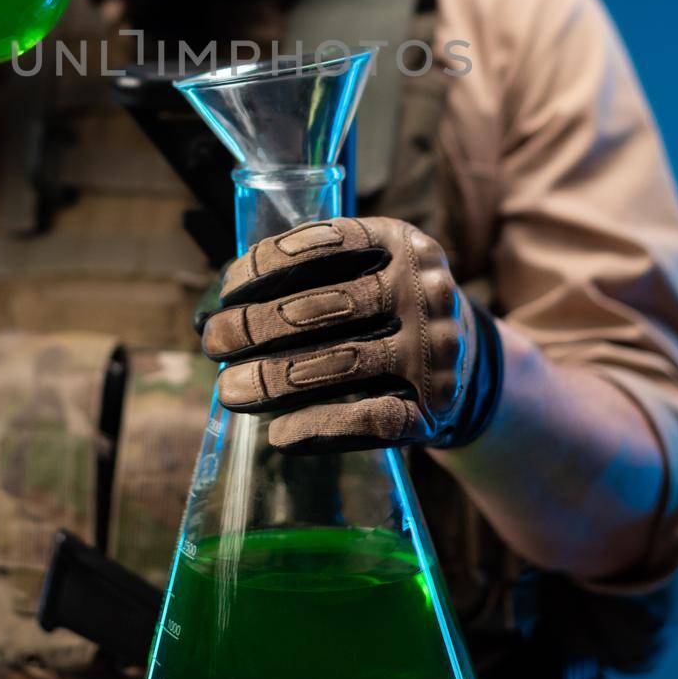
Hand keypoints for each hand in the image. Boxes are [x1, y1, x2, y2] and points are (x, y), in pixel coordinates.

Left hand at [199, 216, 502, 452]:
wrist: (466, 362)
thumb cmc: (383, 310)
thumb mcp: (365, 270)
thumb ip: (306, 278)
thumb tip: (212, 311)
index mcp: (401, 242)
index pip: (329, 243)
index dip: (269, 263)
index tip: (226, 290)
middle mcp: (423, 290)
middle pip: (328, 306)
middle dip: (257, 326)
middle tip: (214, 343)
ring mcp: (434, 350)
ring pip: (344, 363)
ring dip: (275, 380)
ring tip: (228, 390)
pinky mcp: (435, 407)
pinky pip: (372, 420)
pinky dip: (320, 427)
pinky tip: (279, 436)